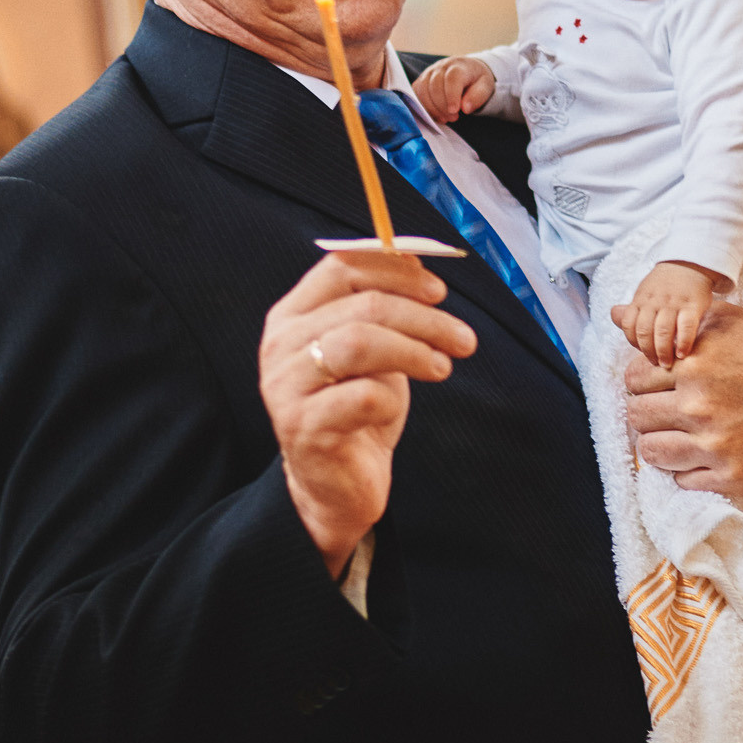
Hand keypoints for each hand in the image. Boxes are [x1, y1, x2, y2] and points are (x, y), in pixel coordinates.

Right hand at [261, 251, 477, 571]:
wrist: (337, 484)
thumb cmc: (358, 407)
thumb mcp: (375, 349)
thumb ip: (385, 307)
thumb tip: (417, 258)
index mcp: (293, 314)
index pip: (341, 266)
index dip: (396, 270)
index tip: (439, 291)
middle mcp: (280, 345)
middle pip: (361, 305)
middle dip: (423, 317)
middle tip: (462, 338)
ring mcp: (285, 386)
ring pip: (359, 342)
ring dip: (414, 350)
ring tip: (443, 366)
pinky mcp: (303, 427)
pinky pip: (362, 396)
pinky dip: (392, 398)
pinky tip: (396, 408)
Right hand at [411, 56, 495, 122]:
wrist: (467, 70)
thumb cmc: (476, 80)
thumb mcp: (485, 87)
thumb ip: (477, 96)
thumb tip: (465, 108)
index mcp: (459, 66)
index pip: (452, 78)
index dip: (451, 96)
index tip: (455, 111)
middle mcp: (441, 66)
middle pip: (435, 85)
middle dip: (442, 106)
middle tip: (454, 118)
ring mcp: (429, 72)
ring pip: (423, 90)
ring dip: (432, 108)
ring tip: (445, 118)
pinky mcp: (421, 80)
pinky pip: (416, 93)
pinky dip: (424, 107)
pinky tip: (436, 115)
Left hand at [621, 302, 742, 491]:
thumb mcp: (727, 322)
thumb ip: (673, 320)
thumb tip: (616, 313)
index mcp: (695, 363)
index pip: (634, 379)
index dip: (647, 380)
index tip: (664, 383)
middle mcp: (700, 405)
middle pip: (637, 416)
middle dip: (650, 410)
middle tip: (672, 408)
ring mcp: (714, 444)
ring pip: (650, 452)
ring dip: (660, 442)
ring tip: (681, 432)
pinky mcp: (730, 476)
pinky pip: (681, 480)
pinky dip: (687, 469)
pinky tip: (706, 451)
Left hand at [622, 260, 719, 366]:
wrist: (690, 264)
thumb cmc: (666, 284)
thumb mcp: (644, 292)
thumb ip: (632, 308)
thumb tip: (614, 316)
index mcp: (641, 299)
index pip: (629, 324)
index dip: (633, 342)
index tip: (642, 352)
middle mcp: (655, 301)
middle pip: (644, 331)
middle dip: (648, 351)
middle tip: (656, 363)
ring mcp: (674, 303)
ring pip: (663, 330)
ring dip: (663, 351)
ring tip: (667, 364)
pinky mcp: (692, 305)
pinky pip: (686, 326)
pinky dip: (683, 343)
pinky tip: (682, 354)